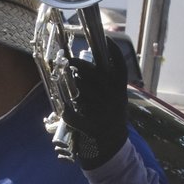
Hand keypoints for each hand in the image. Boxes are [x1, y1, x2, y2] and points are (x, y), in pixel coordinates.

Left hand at [61, 38, 129, 169]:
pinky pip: (73, 113)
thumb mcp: (114, 98)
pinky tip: (62, 106)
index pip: (119, 67)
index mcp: (121, 91)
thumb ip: (105, 82)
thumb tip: (90, 60)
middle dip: (79, 65)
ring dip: (73, 84)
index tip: (105, 37)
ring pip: (82, 90)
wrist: (110, 146)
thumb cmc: (108, 117)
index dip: (113, 51)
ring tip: (68, 82)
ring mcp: (103, 112)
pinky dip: (66, 109)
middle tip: (68, 60)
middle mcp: (114, 99)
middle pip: (94, 75)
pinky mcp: (91, 125)